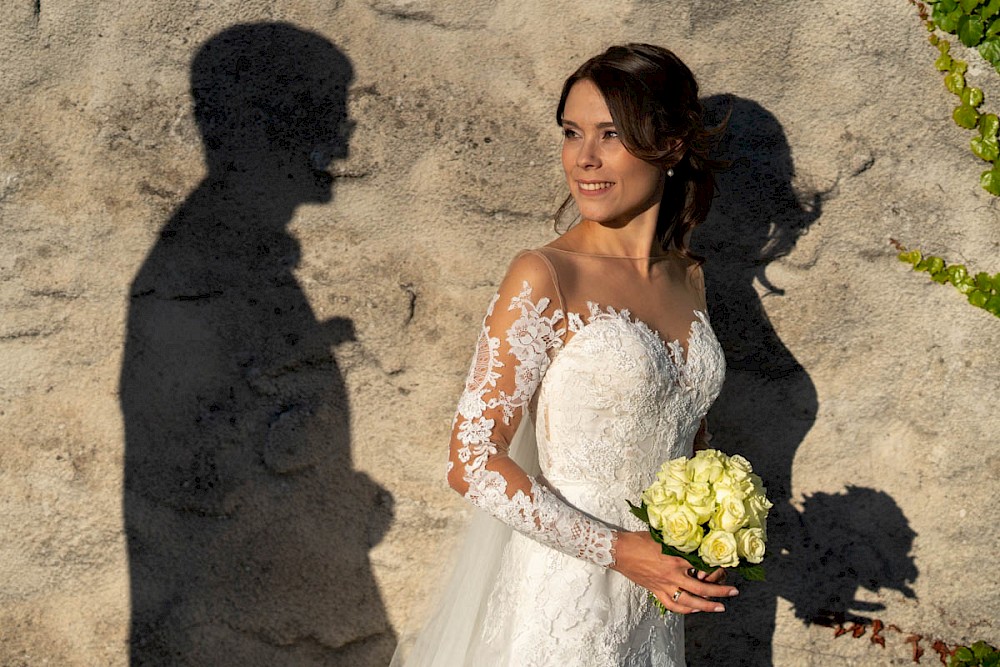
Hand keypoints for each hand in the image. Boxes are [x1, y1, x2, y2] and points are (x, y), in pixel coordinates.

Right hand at [610, 530, 737, 613]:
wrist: (619, 551)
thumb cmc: (639, 540)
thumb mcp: (663, 536)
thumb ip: (680, 542)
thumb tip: (696, 542)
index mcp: (676, 558)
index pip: (703, 567)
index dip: (717, 569)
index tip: (726, 567)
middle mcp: (673, 575)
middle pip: (702, 588)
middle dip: (720, 591)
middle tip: (734, 592)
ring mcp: (664, 586)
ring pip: (689, 602)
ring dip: (706, 606)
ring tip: (719, 608)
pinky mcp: (656, 591)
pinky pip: (672, 605)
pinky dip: (685, 610)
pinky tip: (694, 610)